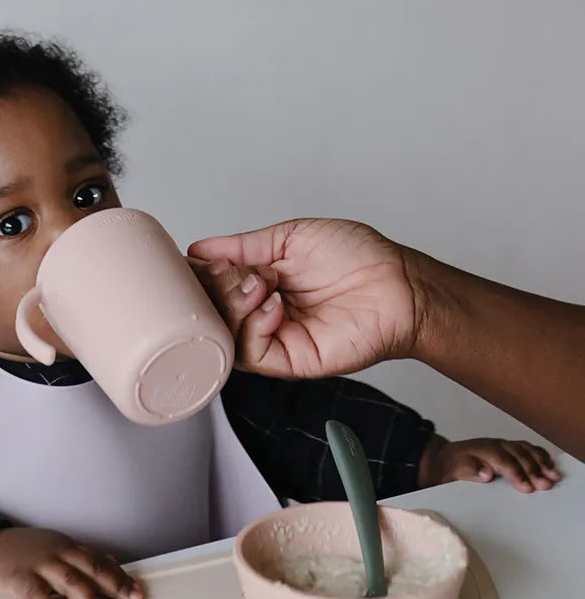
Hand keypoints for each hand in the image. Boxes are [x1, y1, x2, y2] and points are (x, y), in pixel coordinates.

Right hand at [0, 527, 144, 598]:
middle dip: (113, 585)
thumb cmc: (24, 554)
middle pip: (90, 568)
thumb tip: (113, 564)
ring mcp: (38, 564)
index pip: (99, 562)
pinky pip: (35, 593)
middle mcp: (57, 553)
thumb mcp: (55, 550)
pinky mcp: (18, 578)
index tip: (138, 593)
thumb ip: (81, 559)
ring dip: (89, 598)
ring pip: (68, 579)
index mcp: (68, 547)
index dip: (119, 577)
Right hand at [189, 219, 418, 376]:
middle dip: (216, 288)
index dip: (201, 275)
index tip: (204, 260)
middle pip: (210, 313)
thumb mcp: (289, 237)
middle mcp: (260, 314)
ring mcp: (274, 339)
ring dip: (232, 306)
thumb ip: (242, 247)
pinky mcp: (289, 361)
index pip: (210, 288)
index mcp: (257, 284)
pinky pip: (251, 354)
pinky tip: (274, 306)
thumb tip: (199, 250)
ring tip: (259, 285)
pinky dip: (253, 327)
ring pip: (224, 336)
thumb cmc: (357, 257)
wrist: (398, 282)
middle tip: (236, 271)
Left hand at [419, 436, 561, 492]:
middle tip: (546, 486)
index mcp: (479, 451)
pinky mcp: (508, 448)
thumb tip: (486, 473)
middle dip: (533, 470)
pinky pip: (527, 449)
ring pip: (525, 450)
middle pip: (518, 455)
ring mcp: (502, 445)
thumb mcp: (451, 472)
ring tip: (554, 476)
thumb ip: (468, 471)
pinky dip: (540, 456)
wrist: (443, 458)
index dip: (516, 473)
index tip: (527, 488)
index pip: (502, 461)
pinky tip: (550, 465)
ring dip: (541, 463)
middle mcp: (493, 445)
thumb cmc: (449, 468)